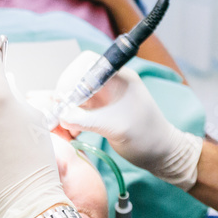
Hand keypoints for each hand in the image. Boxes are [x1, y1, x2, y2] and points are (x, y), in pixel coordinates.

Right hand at [56, 62, 202, 190]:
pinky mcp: (99, 111)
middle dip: (63, 94)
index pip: (88, 63)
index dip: (72, 76)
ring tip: (58, 123)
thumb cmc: (147, 138)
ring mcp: (103, 97)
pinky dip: (69, 117)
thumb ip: (88, 121)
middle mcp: (109, 83)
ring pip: (74, 94)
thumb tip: (62, 116)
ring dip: (64, 107)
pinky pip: (77, 108)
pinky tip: (65, 128)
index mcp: (119, 78)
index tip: (64, 98)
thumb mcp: (117, 128)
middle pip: (77, 77)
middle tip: (56, 113)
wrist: (161, 153)